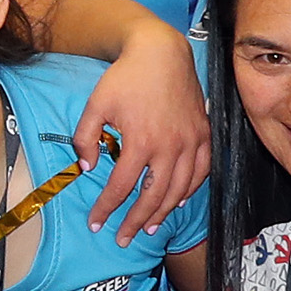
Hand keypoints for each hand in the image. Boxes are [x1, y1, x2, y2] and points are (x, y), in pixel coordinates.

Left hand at [72, 23, 209, 234]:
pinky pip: (202, 171)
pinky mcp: (204, 134)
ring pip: (180, 189)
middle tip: (123, 238)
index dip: (106, 208)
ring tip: (148, 226)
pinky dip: (191, 190)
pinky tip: (179, 200)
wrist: (161, 52)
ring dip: (164, 211)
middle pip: (153, 196)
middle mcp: (170, 146)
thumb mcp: (95, 105)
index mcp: (140, 141)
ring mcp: (192, 141)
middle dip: (136, 221)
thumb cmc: (125, 77)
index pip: (120, 187)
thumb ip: (85, 138)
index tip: (95, 223)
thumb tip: (85, 167)